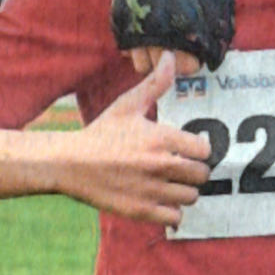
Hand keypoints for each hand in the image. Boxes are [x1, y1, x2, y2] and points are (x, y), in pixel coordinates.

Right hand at [55, 52, 212, 225]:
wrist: (69, 164)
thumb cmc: (100, 132)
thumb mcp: (127, 105)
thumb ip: (155, 84)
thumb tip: (172, 57)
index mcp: (160, 138)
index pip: (204, 150)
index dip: (198, 149)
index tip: (188, 149)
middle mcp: (159, 165)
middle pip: (202, 174)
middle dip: (194, 171)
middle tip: (181, 168)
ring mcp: (151, 190)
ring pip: (191, 196)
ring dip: (185, 191)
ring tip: (172, 183)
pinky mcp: (140, 211)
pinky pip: (175, 217)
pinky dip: (172, 211)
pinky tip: (161, 200)